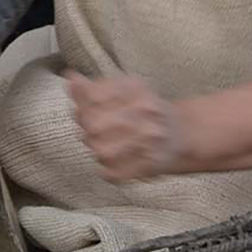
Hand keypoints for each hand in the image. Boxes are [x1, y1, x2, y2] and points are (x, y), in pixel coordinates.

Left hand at [65, 71, 184, 181]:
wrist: (181, 133)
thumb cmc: (145, 108)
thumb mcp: (123, 88)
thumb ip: (93, 86)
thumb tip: (70, 77)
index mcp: (137, 91)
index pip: (93, 98)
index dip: (82, 104)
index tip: (86, 106)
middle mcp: (145, 114)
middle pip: (94, 126)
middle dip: (86, 127)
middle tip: (94, 128)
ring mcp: (148, 142)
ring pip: (101, 151)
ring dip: (96, 147)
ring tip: (104, 142)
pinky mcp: (149, 166)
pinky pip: (114, 173)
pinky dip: (107, 170)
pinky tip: (112, 161)